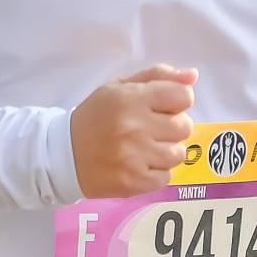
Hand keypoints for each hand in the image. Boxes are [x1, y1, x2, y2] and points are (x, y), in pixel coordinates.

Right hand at [70, 64, 197, 195]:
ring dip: (166, 152)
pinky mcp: (133, 182)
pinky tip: (139, 165)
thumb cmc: (95, 117)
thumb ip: (157, 77)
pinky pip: (166, 177)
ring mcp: (135, 156)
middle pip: (184, 126)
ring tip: (145, 149)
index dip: (178, 102)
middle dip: (172, 127)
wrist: (63, 154)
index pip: (183, 96)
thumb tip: (192, 75)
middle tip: (152, 130)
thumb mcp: (119, 88)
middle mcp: (134, 126)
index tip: (164, 108)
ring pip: (178, 154)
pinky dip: (156, 173)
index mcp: (131, 98)